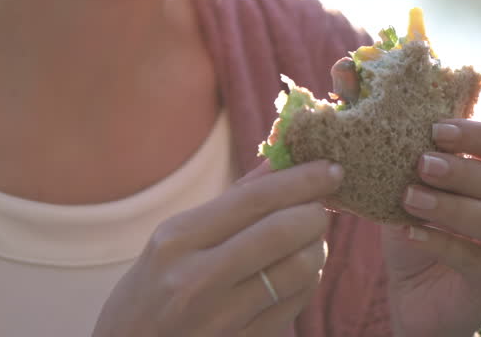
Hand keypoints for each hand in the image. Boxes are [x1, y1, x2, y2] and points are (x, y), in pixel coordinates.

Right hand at [92, 159, 343, 336]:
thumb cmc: (150, 290)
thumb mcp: (173, 240)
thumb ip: (231, 203)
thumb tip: (280, 162)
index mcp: (177, 239)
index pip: (254, 199)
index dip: (301, 180)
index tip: (331, 168)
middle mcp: (198, 278)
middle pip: (283, 231)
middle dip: (315, 213)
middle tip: (320, 207)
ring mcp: (221, 317)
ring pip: (299, 269)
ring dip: (316, 248)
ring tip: (307, 241)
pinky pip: (296, 303)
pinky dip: (307, 280)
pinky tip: (295, 272)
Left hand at [331, 60, 480, 336]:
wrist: (414, 297)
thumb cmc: (411, 225)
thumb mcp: (389, 177)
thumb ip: (371, 123)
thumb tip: (343, 68)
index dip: (474, 130)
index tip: (433, 128)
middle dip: (462, 167)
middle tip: (419, 163)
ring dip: (452, 205)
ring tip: (409, 198)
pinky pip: (479, 259)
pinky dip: (444, 244)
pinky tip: (409, 234)